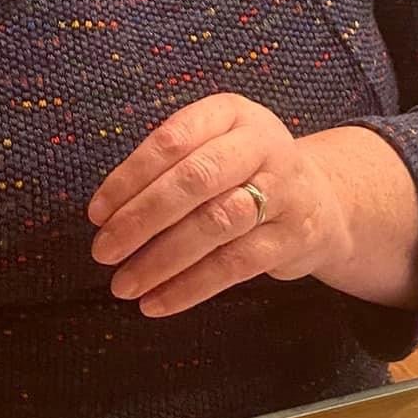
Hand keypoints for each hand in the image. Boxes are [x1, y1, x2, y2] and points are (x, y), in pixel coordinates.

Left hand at [87, 95, 350, 317]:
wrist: (321, 199)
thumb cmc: (243, 173)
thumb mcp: (213, 147)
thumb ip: (169, 167)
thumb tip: (107, 215)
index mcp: (230, 114)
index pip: (172, 140)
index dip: (129, 178)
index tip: (96, 213)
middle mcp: (262, 145)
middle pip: (195, 180)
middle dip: (142, 218)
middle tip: (103, 250)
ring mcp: (284, 191)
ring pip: (215, 224)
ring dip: (162, 258)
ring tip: (124, 284)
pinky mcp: (293, 237)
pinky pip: (235, 264)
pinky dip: (191, 287)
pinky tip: (157, 302)